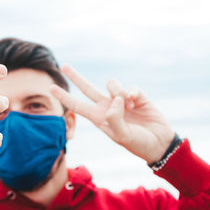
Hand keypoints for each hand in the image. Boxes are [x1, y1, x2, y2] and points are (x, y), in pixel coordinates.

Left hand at [50, 64, 174, 163]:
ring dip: (118, 92)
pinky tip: (135, 103)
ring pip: (111, 84)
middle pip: (87, 88)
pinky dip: (131, 93)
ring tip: (128, 107)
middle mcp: (107, 106)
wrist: (159, 142)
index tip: (50, 88)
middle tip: (64, 65)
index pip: (77, 105)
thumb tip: (114, 99)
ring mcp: (121, 100)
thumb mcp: (123, 136)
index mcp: (99, 118)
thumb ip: (115, 119)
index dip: (64, 97)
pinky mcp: (135, 95)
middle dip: (76, 77)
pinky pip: (129, 86)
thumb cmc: (138, 143)